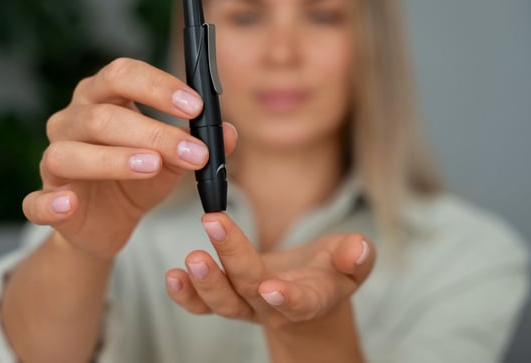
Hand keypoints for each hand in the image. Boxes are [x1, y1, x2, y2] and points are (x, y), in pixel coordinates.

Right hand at [21, 58, 237, 258]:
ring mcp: (53, 161)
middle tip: (192, 151)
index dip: (157, 86)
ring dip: (114, 159)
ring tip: (152, 167)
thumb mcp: (173, 162)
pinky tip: (68, 205)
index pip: (121, 74)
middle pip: (102, 115)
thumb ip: (196, 145)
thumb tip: (229, 133)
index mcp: (102, 99)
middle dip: (152, 131)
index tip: (195, 106)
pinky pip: (37, 201)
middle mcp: (71, 122)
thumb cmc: (137, 180)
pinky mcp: (45, 200)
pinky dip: (50, 203)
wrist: (109, 224)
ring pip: (70, 153)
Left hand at [165, 212, 374, 329]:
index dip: (288, 298)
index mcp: (312, 299)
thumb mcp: (352, 262)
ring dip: (205, 282)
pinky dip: (186, 295)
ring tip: (191, 257)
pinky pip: (204, 305)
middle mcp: (275, 307)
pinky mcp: (229, 298)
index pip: (300, 303)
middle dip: (232, 259)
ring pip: (224, 302)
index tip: (272, 286)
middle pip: (251, 288)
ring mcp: (248, 306)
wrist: (310, 291)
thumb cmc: (332, 270)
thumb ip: (357, 256)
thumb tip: (359, 248)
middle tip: (214, 223)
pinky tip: (172, 276)